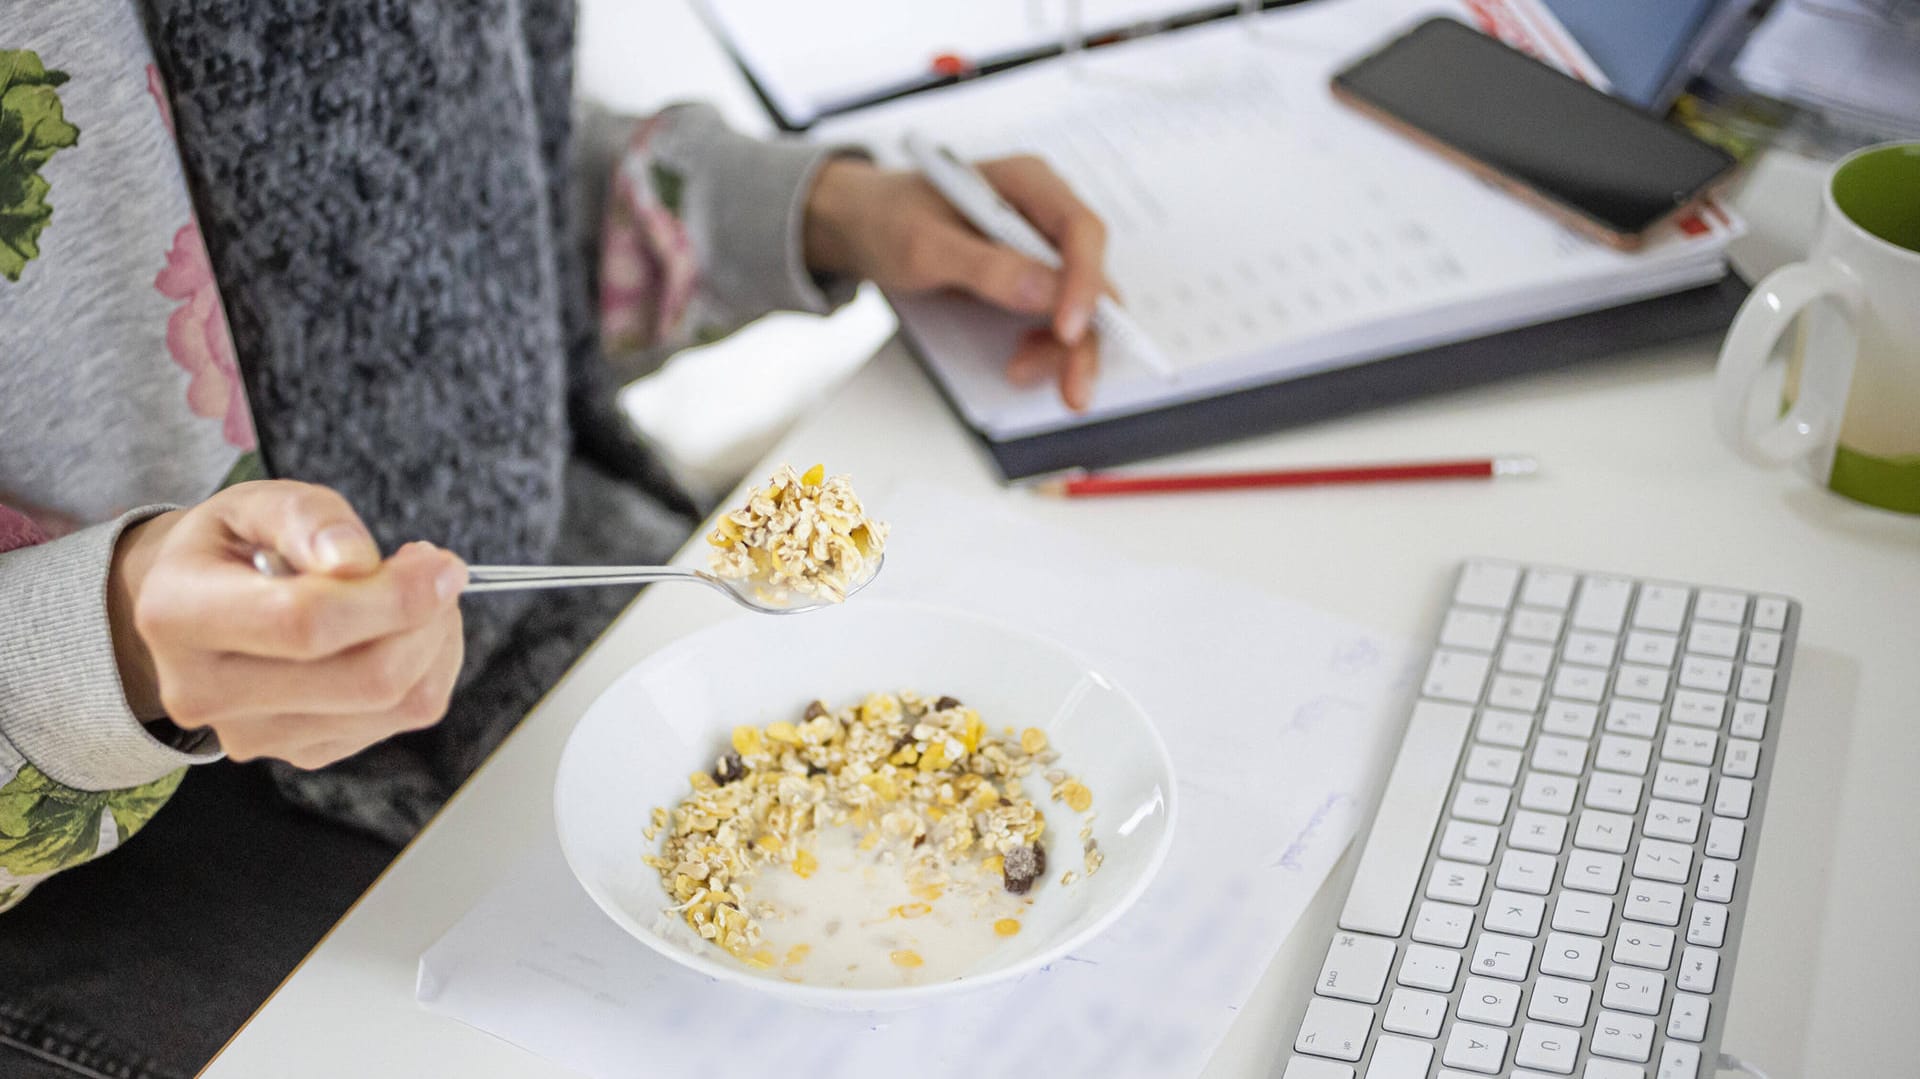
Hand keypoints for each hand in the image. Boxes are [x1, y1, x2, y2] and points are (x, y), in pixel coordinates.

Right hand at [107, 481, 467, 768]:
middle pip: (366, 678)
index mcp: (180, 614)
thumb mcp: (254, 503)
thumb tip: (355, 560)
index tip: (440, 562)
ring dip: (434, 641)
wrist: (192, 606)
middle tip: (436, 571)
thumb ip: (307, 518)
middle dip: (427, 619)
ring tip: (414, 594)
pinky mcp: (301, 753)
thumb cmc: (232, 547)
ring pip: (397, 704)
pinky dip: (427, 668)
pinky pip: (401, 719)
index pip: (305, 624)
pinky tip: (400, 631)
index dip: (393, 595)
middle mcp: (206, 692)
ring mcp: (253, 735)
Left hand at [804, 155, 1108, 410]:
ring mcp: (1038, 248)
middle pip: (1090, 275)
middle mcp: (1043, 213)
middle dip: (1085, 335)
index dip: (1084, 283)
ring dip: (1064, 350)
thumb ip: (984, 266)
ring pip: (1080, 305)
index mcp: (1028, 183)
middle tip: (1073, 389)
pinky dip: (1046, 347)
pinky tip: (1020, 362)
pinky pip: (1055, 317)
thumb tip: (1045, 292)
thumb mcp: (922, 243)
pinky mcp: (1028, 278)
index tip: (1067, 331)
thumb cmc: (886, 218)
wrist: (860, 224)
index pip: (1081, 230)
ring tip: (1020, 373)